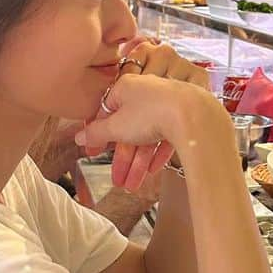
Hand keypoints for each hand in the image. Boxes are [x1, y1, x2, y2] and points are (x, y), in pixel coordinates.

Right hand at [77, 43, 222, 192]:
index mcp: (126, 86)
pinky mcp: (182, 115)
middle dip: (122, 158)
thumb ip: (96, 133)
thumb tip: (79, 136)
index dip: (99, 134)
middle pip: (128, 128)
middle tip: (117, 179)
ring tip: (133, 186)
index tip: (93, 152)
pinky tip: (152, 172)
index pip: (106, 110)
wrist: (193, 114)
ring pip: (147, 135)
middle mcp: (146, 92)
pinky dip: (157, 154)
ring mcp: (165, 103)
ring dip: (138, 162)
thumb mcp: (116, 127)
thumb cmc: (151, 113)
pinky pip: (165, 136)